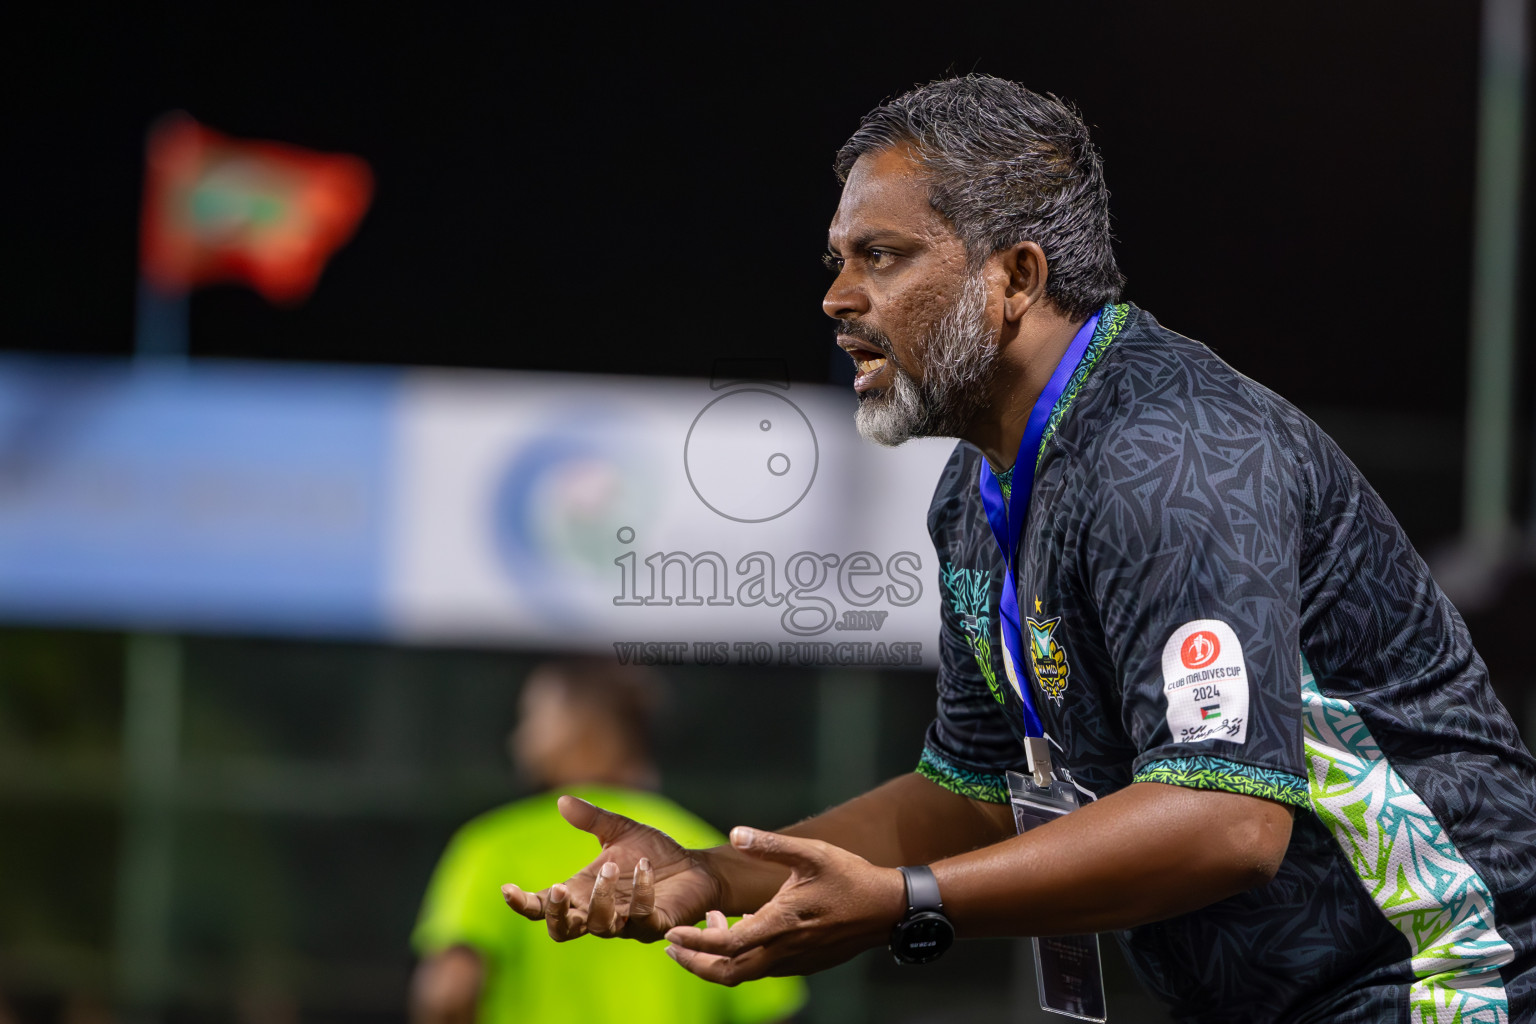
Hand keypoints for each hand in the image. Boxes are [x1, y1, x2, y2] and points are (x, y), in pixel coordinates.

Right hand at [500, 795, 723, 941]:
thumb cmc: (655, 853)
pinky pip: (641, 918)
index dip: (524, 904)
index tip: (507, 890)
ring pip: (599, 926)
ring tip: (609, 865)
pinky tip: (645, 867)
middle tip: (559, 888)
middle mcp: (599, 912)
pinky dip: (640, 894)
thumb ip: (591, 819)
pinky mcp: (655, 926)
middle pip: (562, 931)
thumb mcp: (620, 830)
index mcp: (583, 892)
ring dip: (600, 898)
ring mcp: (626, 923)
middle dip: (556, 913)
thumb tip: (561, 800)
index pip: (544, 907)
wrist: (698, 868)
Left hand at [662, 826, 904, 984]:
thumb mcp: (812, 853)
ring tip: (704, 928)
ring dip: (717, 958)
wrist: (888, 910)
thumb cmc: (850, 878)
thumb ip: (771, 845)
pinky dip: (741, 956)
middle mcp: (784, 951)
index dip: (694, 942)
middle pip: (727, 974)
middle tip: (672, 946)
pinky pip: (762, 968)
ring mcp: (794, 962)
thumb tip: (736, 832)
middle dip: (695, 963)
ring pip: (744, 974)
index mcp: (780, 924)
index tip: (670, 933)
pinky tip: (740, 926)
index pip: (725, 945)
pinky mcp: (803, 964)